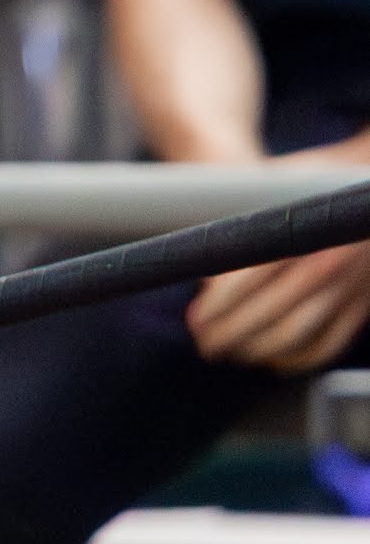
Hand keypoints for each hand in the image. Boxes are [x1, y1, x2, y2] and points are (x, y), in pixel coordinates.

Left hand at [191, 153, 369, 367]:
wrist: (367, 182)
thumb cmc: (305, 183)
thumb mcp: (275, 186)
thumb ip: (242, 221)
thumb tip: (192, 256)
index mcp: (300, 233)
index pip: (249, 280)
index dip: (218, 307)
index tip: (196, 322)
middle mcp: (328, 263)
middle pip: (271, 313)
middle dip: (232, 335)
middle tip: (205, 346)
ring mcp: (351, 288)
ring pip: (300, 334)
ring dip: (260, 351)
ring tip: (232, 354)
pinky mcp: (364, 304)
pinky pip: (332, 342)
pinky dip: (301, 359)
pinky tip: (275, 362)